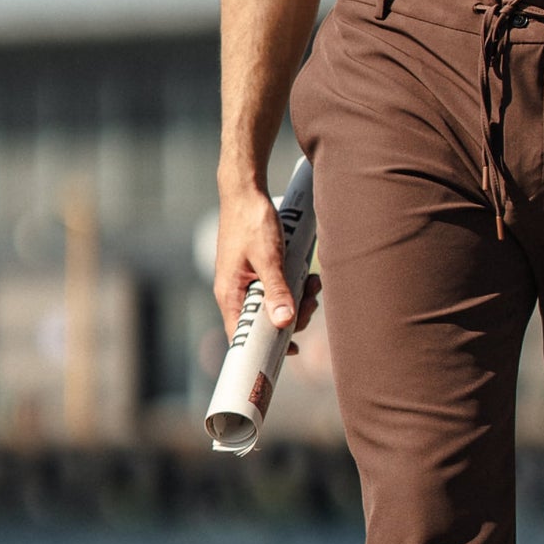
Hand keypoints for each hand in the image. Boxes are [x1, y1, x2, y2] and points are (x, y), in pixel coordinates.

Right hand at [214, 182, 321, 351]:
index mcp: (230, 294)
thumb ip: (276, 289)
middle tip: (310, 302)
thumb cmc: (251, 221)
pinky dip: (294, 287)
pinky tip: (308, 277)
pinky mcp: (257, 273)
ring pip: (275, 307)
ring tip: (313, 283)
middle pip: (264, 324)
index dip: (263, 350)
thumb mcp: (268, 257)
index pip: (241, 337)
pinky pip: (277, 291)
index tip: (289, 352)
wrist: (245, 191)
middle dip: (292, 317)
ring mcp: (247, 283)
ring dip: (297, 300)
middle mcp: (236, 293)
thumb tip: (284, 323)